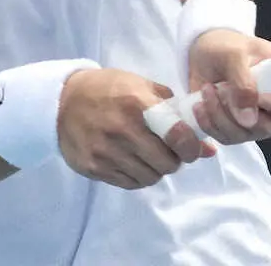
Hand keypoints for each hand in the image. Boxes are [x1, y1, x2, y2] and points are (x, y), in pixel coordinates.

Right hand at [57, 68, 215, 189]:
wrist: (62, 102)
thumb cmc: (109, 90)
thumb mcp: (142, 86)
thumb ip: (175, 111)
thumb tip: (208, 147)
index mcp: (137, 104)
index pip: (176, 134)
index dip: (191, 146)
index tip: (192, 147)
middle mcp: (122, 130)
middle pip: (166, 163)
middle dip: (174, 160)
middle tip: (170, 152)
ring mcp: (106, 152)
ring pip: (150, 177)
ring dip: (156, 169)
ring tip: (149, 156)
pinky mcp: (94, 168)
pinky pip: (130, 183)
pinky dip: (138, 176)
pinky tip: (134, 162)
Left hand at [187, 30, 270, 144]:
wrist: (205, 52)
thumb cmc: (227, 47)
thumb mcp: (234, 54)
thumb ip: (243, 83)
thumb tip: (249, 120)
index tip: (259, 96)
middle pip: (269, 127)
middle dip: (238, 111)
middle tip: (220, 88)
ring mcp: (257, 121)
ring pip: (243, 135)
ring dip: (219, 115)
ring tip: (207, 90)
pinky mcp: (236, 129)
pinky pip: (225, 138)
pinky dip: (209, 123)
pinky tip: (200, 104)